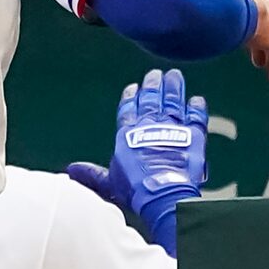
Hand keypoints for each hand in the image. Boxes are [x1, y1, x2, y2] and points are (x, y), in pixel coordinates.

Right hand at [69, 69, 206, 251]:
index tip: (134, 87)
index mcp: (128, 133)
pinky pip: (196, 116)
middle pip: (152, 99)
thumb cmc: (135, 190)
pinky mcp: (194, 134)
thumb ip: (92, 174)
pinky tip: (197, 100)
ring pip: (173, 100)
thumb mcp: (109, 183)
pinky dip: (197, 107)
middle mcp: (150, 125)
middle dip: (153, 85)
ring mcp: (173, 127)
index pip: (129, 108)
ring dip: (173, 87)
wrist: (163, 193)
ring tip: (174, 76)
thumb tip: (70, 171)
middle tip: (155, 75)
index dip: (131, 97)